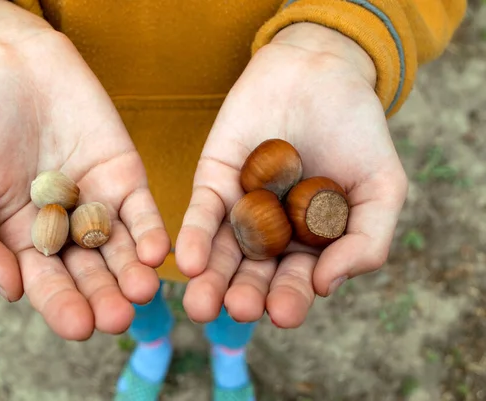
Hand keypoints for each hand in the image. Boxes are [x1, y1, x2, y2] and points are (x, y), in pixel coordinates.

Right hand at [0, 1, 168, 339]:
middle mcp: (65, 231)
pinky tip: (154, 252)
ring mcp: (98, 205)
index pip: (47, 283)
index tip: (77, 325)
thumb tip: (11, 292)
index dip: (61, 305)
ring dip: (132, 272)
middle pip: (89, 273)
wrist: (11, 65)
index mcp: (24, 242)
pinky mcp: (125, 178)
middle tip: (117, 318)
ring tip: (141, 292)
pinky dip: (148, 231)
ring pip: (119, 248)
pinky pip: (140, 211)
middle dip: (103, 296)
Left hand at [175, 23, 407, 326]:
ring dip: (211, 280)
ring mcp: (240, 209)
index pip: (296, 281)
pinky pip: (202, 214)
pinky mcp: (212, 182)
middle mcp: (271, 235)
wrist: (321, 72)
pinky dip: (195, 237)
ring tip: (201, 305)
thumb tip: (325, 285)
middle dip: (244, 294)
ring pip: (222, 253)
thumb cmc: (358, 132)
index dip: (291, 299)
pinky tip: (189, 261)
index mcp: (310, 244)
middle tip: (238, 309)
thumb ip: (366, 240)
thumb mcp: (382, 188)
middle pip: (253, 274)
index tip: (284, 313)